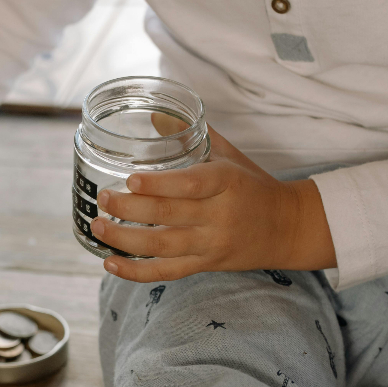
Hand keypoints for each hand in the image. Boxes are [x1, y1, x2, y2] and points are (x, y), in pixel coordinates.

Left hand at [90, 125, 335, 282]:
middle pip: (168, 215)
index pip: (190, 184)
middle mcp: (219, 215)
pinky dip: (136, 272)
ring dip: (125, 240)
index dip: (158, 184)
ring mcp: (211, 244)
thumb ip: (192, 136)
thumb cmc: (252, 186)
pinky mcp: (206, 265)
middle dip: (130, 208)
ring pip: (162, 247)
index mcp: (226, 183)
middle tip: (103, 199)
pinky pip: (167, 273)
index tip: (130, 179)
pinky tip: (110, 263)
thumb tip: (154, 114)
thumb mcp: (228, 156)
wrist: (288, 227)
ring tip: (99, 227)